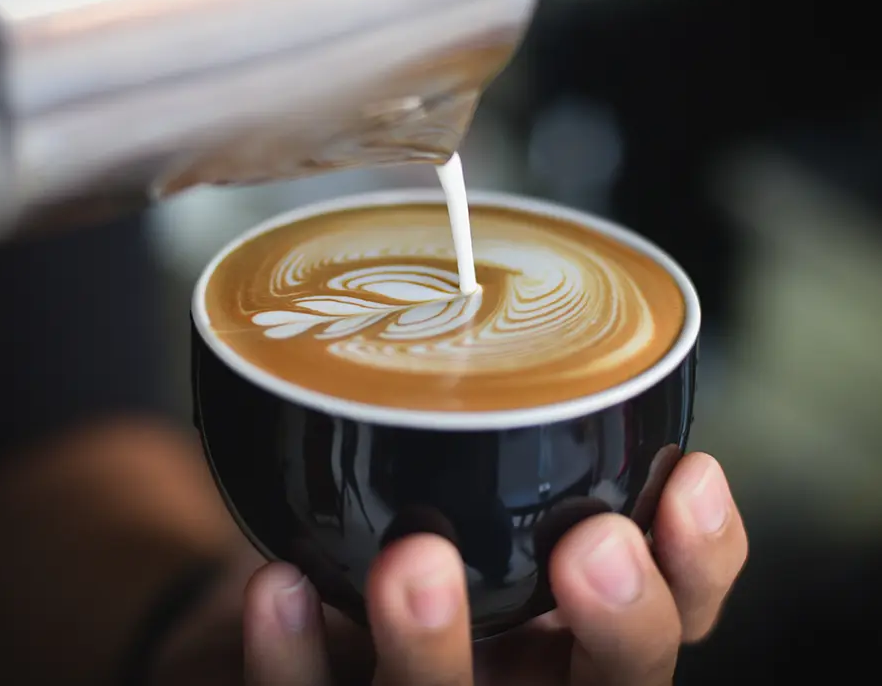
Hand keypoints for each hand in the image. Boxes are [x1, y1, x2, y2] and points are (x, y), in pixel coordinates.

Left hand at [150, 452, 746, 685]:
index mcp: (568, 633)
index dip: (699, 567)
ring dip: (434, 651)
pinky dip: (292, 657)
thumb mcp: (490, 487)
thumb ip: (520, 442)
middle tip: (595, 542)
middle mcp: (517, 682)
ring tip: (414, 560)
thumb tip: (552, 331)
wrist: (298, 610)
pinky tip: (280, 585)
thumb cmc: (416, 533)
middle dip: (622, 626)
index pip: (673, 619)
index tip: (690, 477)